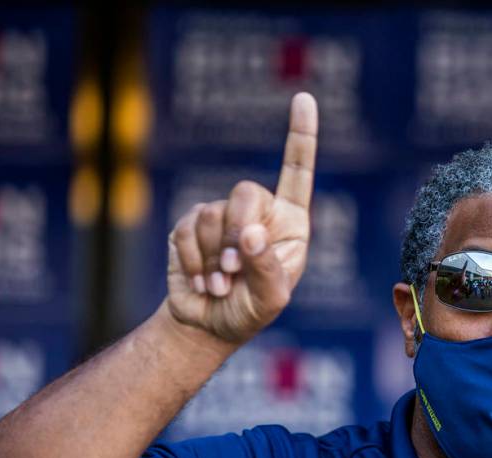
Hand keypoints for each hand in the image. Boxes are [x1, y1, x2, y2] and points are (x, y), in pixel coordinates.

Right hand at [165, 92, 317, 343]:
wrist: (208, 325)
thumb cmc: (249, 311)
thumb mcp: (270, 298)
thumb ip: (266, 265)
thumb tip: (251, 231)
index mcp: (290, 222)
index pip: (297, 172)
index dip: (301, 136)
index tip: (303, 98)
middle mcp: (259, 212)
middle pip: (246, 192)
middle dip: (237, 233)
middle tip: (235, 270)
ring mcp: (222, 216)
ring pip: (213, 214)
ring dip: (215, 258)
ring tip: (221, 285)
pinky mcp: (190, 226)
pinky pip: (188, 230)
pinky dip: (195, 262)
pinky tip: (203, 282)